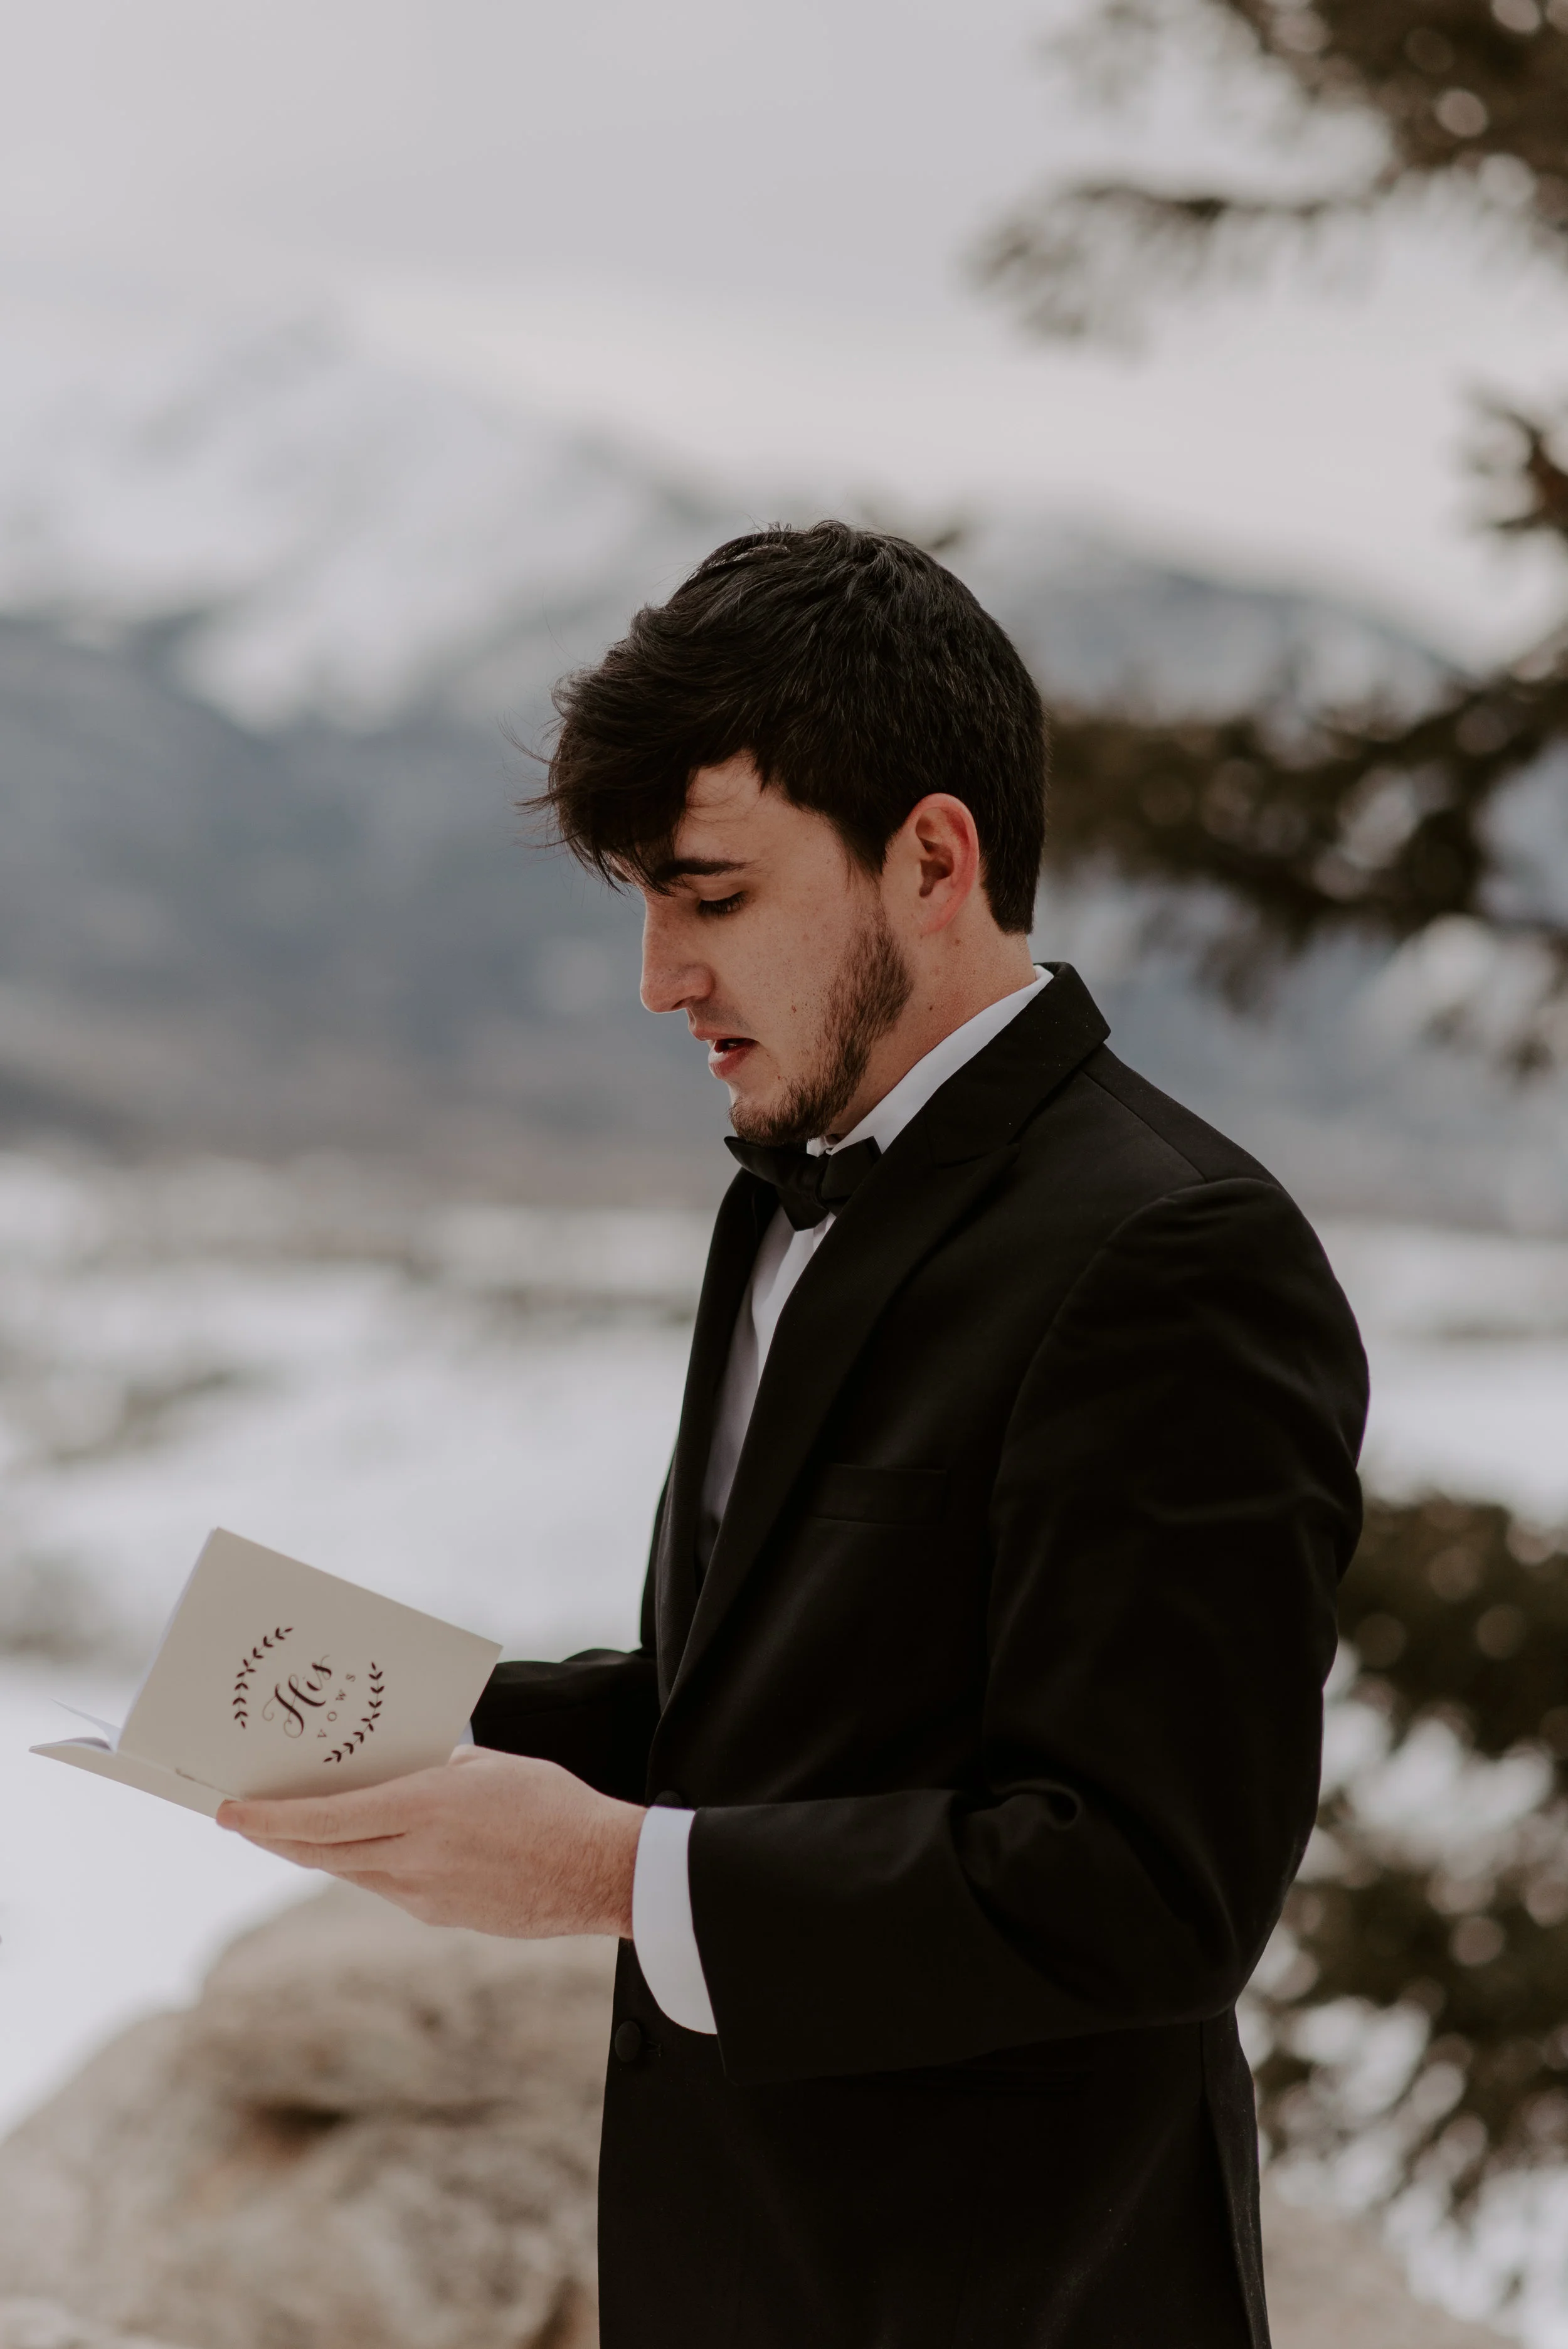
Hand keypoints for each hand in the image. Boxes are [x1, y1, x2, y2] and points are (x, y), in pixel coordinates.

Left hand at [216, 1746, 643, 1937]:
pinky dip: (368, 1865)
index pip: (323, 1819)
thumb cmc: (552, 1804)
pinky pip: (389, 1887)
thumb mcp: (487, 1767)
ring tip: (297, 1831)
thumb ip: (435, 1771)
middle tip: (245, 1820)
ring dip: (319, 1852)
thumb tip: (396, 1775)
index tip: (229, 1811)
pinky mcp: (444, 1916)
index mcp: (424, 1809)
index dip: (269, 1819)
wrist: (599, 1871)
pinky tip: (370, 1849)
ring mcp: (427, 1896)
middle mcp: (415, 1858)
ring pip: (351, 1872)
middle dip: (277, 1837)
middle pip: (323, 1852)